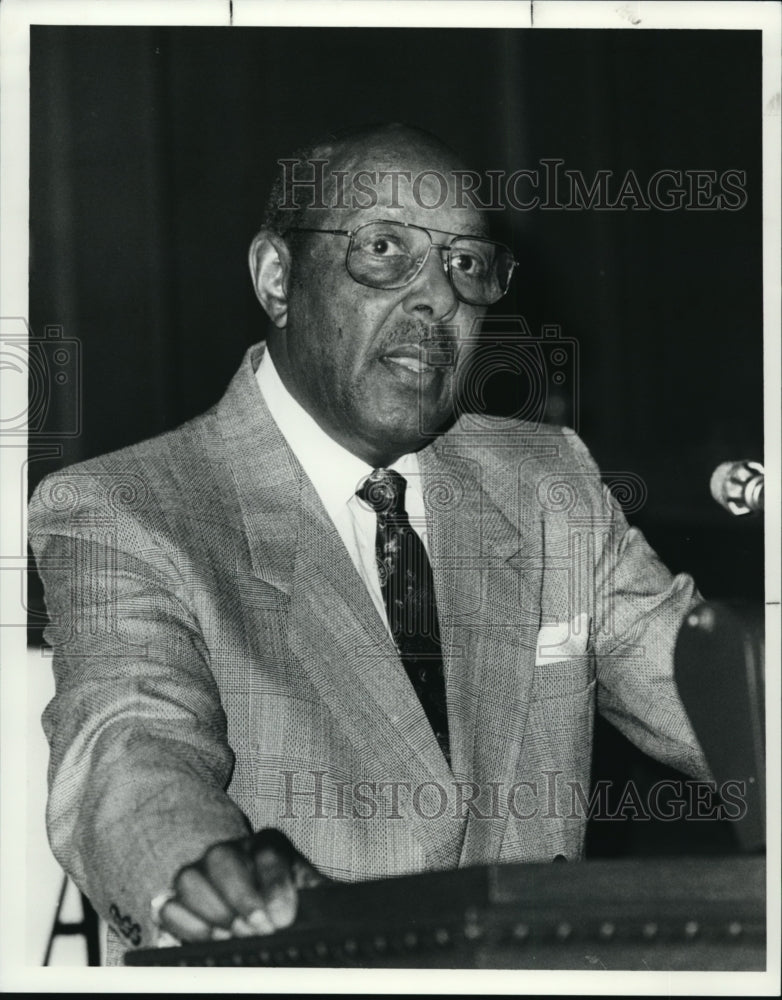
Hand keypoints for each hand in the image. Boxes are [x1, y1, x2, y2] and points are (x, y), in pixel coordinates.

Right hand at [158, 828, 325, 941]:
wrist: (268, 908)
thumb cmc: (294, 900)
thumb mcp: (313, 894)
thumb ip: (325, 897)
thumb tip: (344, 912)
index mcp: (269, 845)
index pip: (267, 849)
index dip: (273, 884)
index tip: (282, 919)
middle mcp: (233, 851)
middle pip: (221, 856)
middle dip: (238, 897)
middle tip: (256, 929)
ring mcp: (202, 872)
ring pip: (188, 877)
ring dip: (211, 912)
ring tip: (234, 936)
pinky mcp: (180, 899)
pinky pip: (169, 905)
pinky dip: (185, 926)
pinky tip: (211, 939)